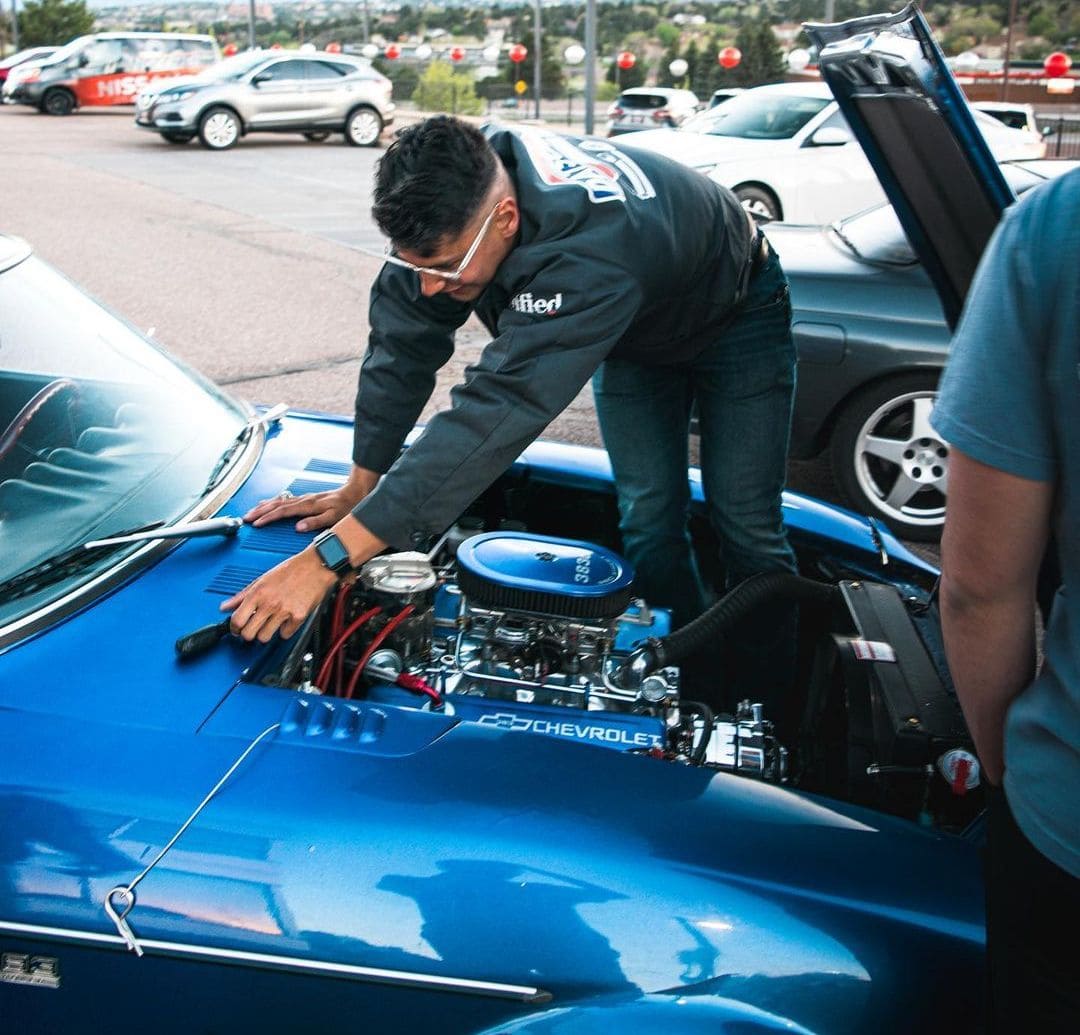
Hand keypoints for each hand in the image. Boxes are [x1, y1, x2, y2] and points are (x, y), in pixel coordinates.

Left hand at [220, 549, 336, 641]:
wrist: (317, 565)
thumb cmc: (291, 570)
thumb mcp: (262, 579)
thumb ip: (242, 595)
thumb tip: (226, 606)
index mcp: (258, 593)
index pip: (237, 620)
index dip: (234, 628)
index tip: (237, 629)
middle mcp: (269, 603)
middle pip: (248, 634)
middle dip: (248, 634)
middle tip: (253, 628)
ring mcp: (284, 611)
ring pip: (265, 637)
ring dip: (266, 634)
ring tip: (270, 625)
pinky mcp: (298, 617)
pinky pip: (285, 634)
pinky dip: (285, 630)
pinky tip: (286, 621)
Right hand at [244, 465, 379, 532]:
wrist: (355, 492)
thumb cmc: (346, 506)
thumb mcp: (334, 517)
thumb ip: (316, 522)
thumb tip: (298, 527)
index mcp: (308, 505)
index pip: (283, 512)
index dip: (268, 517)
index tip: (257, 524)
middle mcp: (304, 500)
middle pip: (277, 505)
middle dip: (260, 512)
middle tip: (246, 519)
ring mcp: (303, 498)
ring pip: (279, 501)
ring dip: (263, 506)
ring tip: (251, 512)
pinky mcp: (305, 499)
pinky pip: (284, 499)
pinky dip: (272, 502)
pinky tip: (266, 503)